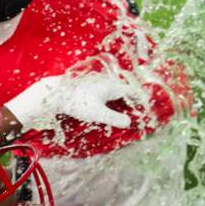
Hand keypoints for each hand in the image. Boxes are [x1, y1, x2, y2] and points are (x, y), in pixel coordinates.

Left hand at [5, 71, 136, 129]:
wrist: (56, 94)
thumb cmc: (78, 103)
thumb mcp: (97, 113)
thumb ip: (114, 118)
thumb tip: (129, 123)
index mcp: (113, 87)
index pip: (133, 93)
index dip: (141, 100)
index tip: (148, 108)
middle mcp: (108, 83)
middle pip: (125, 92)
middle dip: (132, 102)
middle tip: (138, 112)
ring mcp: (99, 84)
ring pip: (116, 92)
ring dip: (122, 102)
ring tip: (125, 112)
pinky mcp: (91, 87)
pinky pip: (108, 93)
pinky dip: (112, 101)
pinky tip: (108, 108)